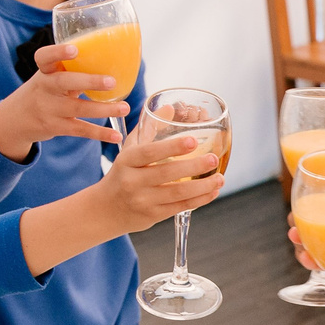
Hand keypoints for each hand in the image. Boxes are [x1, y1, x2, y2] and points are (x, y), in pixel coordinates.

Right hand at [0, 42, 127, 158]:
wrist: (15, 120)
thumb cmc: (43, 91)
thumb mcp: (49, 77)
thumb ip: (72, 70)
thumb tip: (114, 60)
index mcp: (44, 71)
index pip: (44, 57)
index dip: (58, 52)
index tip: (75, 48)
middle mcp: (45, 88)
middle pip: (64, 82)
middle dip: (89, 82)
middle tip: (111, 82)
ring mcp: (49, 109)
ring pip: (77, 108)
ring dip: (104, 109)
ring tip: (124, 108)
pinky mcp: (55, 127)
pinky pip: (80, 129)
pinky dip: (100, 133)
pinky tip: (116, 136)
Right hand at [18, 132, 220, 276]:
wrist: (105, 210)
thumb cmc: (122, 173)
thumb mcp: (129, 150)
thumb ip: (149, 129)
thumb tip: (170, 108)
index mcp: (127, 160)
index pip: (149, 152)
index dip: (172, 147)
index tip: (193, 141)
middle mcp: (133, 181)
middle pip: (166, 173)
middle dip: (194, 166)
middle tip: (213, 158)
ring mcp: (143, 200)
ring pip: (177, 194)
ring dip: (202, 186)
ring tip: (220, 178)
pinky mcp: (152, 216)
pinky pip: (179, 207)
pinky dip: (199, 200)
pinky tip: (212, 192)